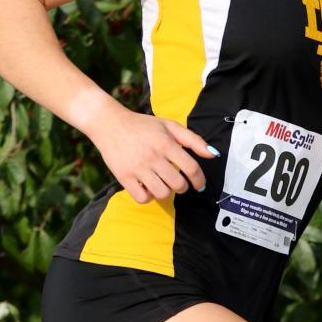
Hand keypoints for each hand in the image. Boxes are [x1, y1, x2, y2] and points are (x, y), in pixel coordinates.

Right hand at [89, 102, 217, 204]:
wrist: (109, 123)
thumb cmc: (142, 125)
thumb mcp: (169, 126)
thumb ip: (193, 140)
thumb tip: (213, 155)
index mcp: (166, 143)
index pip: (191, 168)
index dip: (199, 180)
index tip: (199, 184)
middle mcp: (153, 156)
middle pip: (178, 184)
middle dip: (183, 187)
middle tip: (178, 181)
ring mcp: (138, 168)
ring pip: (162, 193)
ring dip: (166, 192)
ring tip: (163, 184)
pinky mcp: (124, 177)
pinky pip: (142, 198)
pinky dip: (148, 196)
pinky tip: (148, 187)